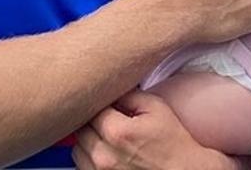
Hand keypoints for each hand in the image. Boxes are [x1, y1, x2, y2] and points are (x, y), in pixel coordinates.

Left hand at [72, 91, 233, 169]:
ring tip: (106, 136)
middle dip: (92, 121)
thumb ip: (130, 94)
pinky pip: (81, 165)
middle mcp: (104, 155)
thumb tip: (112, 87)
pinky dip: (89, 156)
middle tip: (108, 118)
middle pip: (80, 129)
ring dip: (87, 140)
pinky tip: (106, 151)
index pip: (91, 108)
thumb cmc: (173, 143)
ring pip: (77, 149)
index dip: (100, 103)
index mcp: (117, 132)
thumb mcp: (157, 108)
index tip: (109, 103)